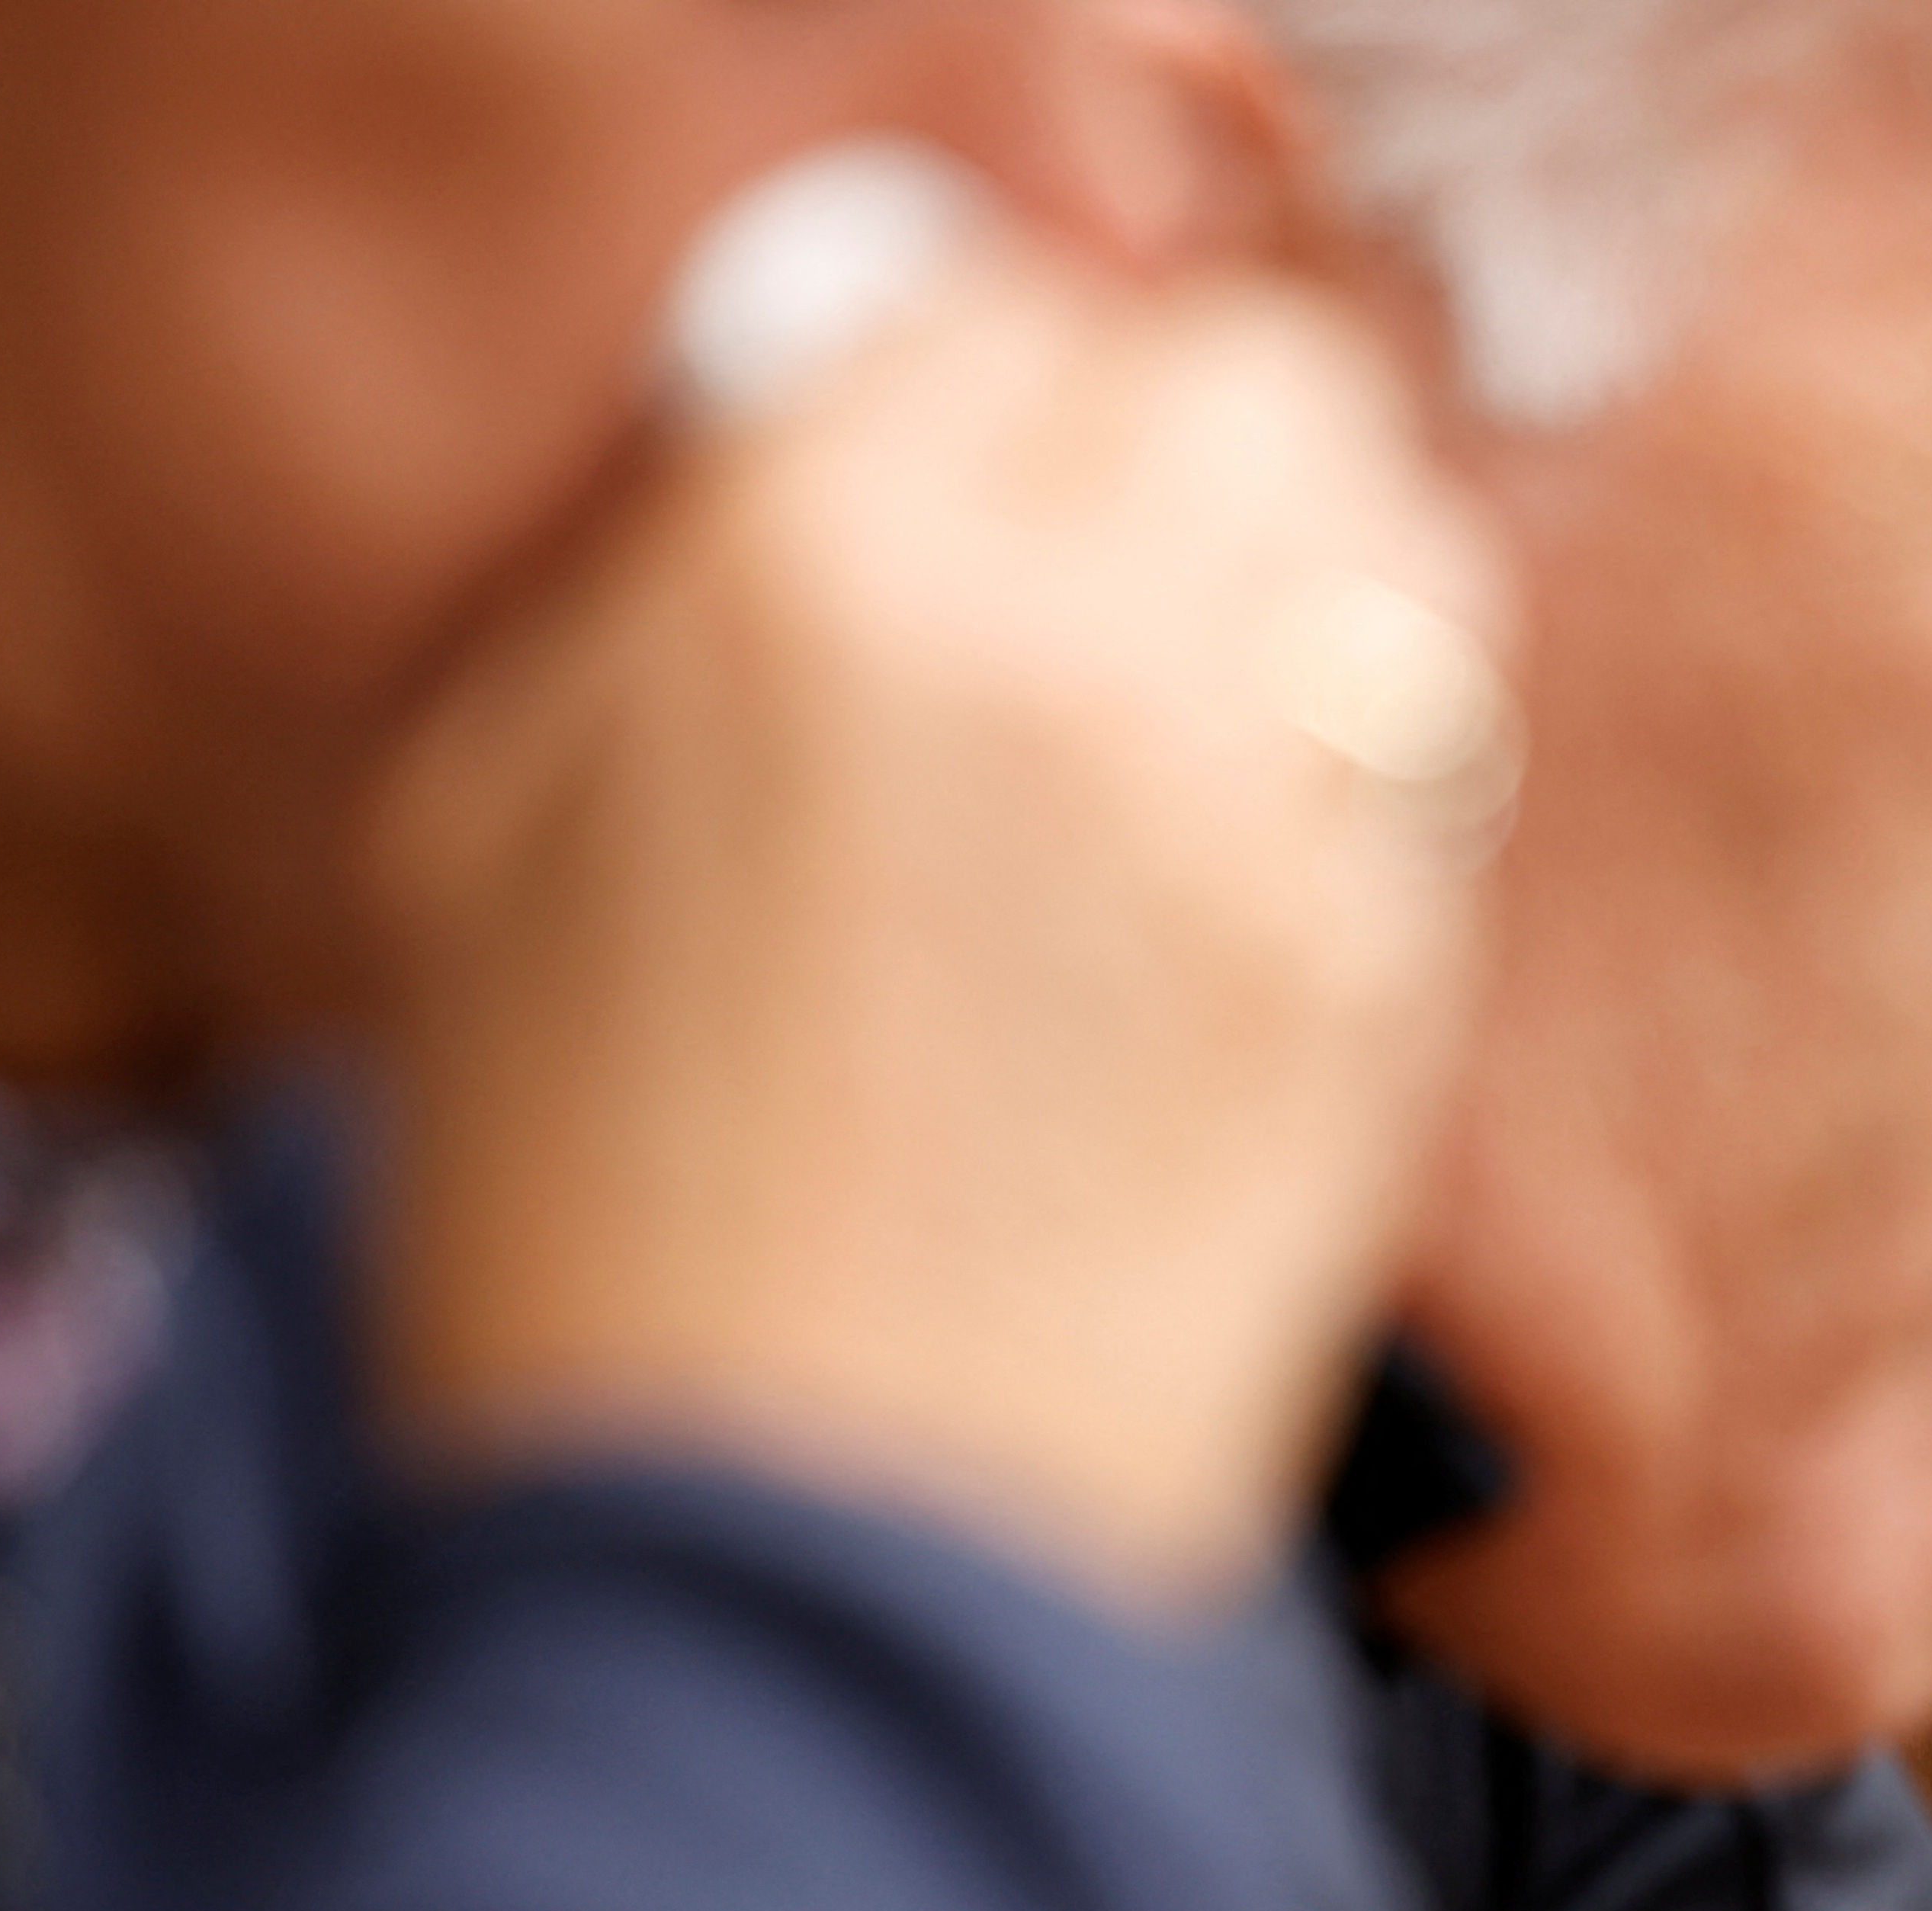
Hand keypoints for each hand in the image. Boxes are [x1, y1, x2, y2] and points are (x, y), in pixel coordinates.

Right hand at [367, 233, 1510, 1606]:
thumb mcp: (492, 854)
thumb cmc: (593, 1250)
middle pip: (1246, 385)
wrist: (779, 1575)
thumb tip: (807, 497)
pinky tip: (1280, 880)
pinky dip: (1381, 779)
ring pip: (1396, 545)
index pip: (998, 315)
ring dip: (1330, 596)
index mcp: (795, 570)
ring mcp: (1247, 815)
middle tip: (1140, 592)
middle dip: (1200, 465)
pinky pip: (1439, 767)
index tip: (999, 489)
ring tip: (1237, 724)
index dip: (1002, 405)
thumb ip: (668, 617)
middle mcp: (1057, 642)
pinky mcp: (1372, 988)